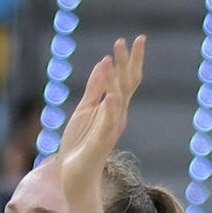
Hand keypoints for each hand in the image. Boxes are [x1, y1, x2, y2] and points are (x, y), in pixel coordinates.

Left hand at [56, 36, 145, 198]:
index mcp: (114, 107)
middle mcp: (117, 116)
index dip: (131, 60)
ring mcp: (110, 129)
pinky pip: (107, 125)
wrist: (75, 174)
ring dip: (115, 79)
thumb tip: (104, 62)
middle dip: (127, 63)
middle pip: (127, 85)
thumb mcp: (84, 109)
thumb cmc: (80, 143)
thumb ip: (94, 87)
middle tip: (126, 40)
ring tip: (112, 58)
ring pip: (118, 100)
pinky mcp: (101, 142)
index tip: (136, 38)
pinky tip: (110, 97)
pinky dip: (109, 111)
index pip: (127, 80)